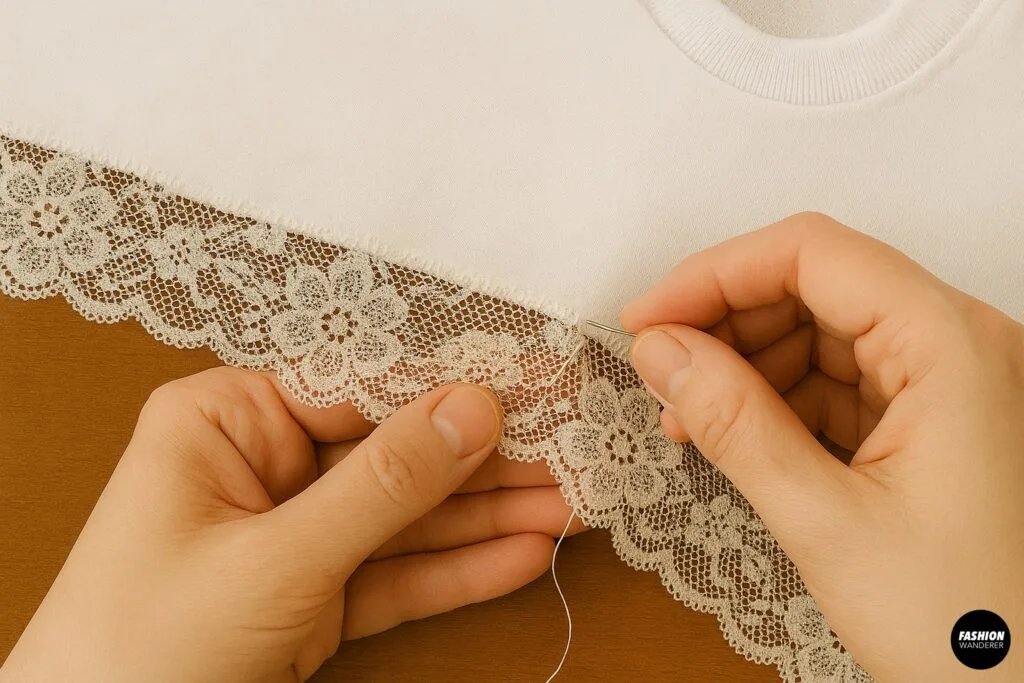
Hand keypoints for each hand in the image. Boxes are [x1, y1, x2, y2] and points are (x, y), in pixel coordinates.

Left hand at [0, 368, 583, 682]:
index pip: (363, 386)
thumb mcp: (275, 559)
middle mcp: (261, 465)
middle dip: (488, 463)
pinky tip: (523, 557)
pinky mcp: (312, 597)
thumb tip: (473, 409)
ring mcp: (291, 534)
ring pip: (408, 517)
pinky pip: (397, 575)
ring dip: (489, 518)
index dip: (455, 388)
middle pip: (397, 452)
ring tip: (571, 508)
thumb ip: (382, 484)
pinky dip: (458, 573)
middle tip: (574, 454)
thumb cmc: (139, 649)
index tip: (538, 384)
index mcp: (226, 420)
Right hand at [621, 212, 1023, 681]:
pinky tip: (735, 437)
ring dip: (744, 366)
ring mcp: (946, 384)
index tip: (646, 318)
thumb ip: (735, 425)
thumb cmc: (969, 626)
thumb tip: (661, 351)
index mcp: (950, 346)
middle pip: (814, 287)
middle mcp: (955, 346)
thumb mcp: (828, 524)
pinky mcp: (929, 423)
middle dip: (725, 324)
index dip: (714, 274)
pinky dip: (776, 403)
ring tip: (688, 419)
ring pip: (819, 334)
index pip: (812, 254)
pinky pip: (835, 383)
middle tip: (658, 373)